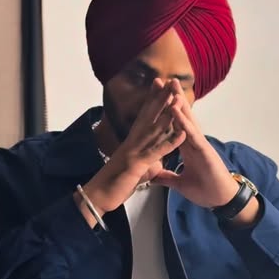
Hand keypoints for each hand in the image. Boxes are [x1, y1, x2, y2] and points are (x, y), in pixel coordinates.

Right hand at [79, 79, 185, 215]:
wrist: (97, 196)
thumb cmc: (112, 185)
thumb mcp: (132, 172)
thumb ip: (144, 165)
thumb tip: (151, 164)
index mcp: (131, 142)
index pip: (144, 117)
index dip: (152, 101)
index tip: (160, 86)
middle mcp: (132, 142)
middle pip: (149, 116)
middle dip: (160, 98)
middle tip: (171, 82)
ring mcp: (134, 151)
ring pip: (154, 129)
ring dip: (168, 114)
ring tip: (179, 98)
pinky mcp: (137, 164)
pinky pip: (157, 151)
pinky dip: (170, 142)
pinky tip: (182, 133)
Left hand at [151, 80, 240, 208]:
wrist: (220, 201)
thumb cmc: (205, 190)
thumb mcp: (180, 184)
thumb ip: (167, 177)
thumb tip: (154, 176)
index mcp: (187, 147)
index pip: (174, 125)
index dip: (165, 111)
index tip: (156, 96)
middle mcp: (193, 141)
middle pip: (181, 116)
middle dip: (172, 98)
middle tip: (162, 80)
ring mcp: (199, 144)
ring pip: (187, 119)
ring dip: (178, 102)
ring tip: (170, 85)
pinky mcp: (204, 150)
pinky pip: (191, 132)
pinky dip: (182, 120)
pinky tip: (174, 109)